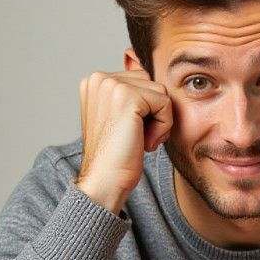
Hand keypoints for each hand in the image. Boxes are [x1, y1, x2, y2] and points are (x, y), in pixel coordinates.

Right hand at [76, 53, 172, 212]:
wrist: (104, 181)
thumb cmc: (116, 156)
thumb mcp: (120, 117)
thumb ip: (131, 96)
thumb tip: (157, 83)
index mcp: (94, 81)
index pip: (141, 80)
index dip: (145, 109)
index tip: (129, 131)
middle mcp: (98, 78)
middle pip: (152, 82)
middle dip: (153, 111)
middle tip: (135, 136)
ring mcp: (111, 85)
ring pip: (161, 92)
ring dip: (159, 120)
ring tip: (138, 139)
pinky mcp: (127, 96)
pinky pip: (165, 103)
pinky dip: (163, 126)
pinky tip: (144, 142)